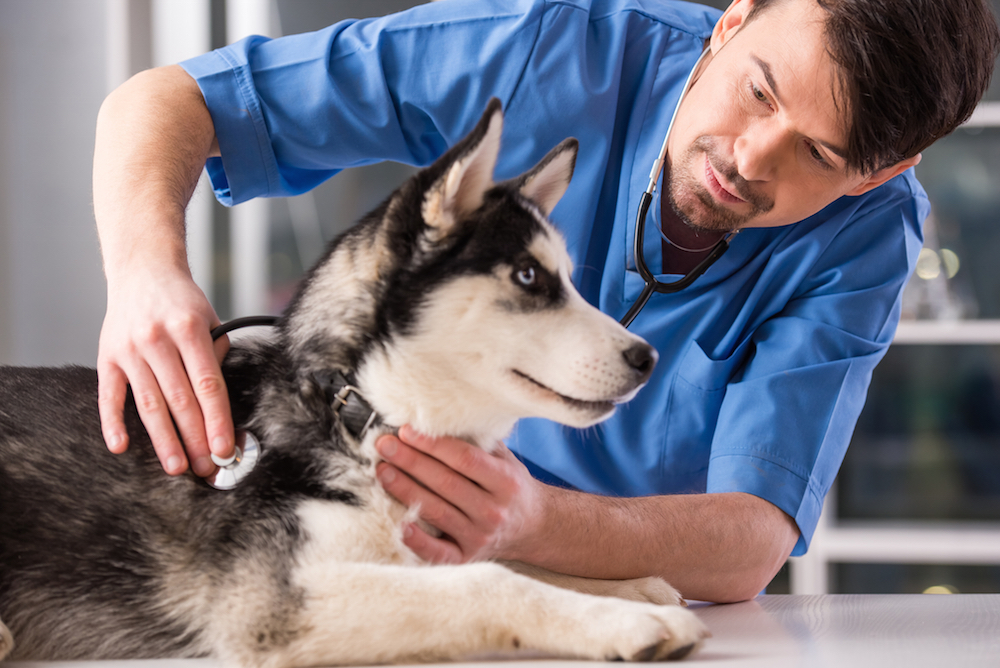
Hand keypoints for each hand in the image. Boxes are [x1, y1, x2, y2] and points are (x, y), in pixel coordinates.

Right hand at [97, 263, 233, 476]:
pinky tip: (121, 446)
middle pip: (179, 400)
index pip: (208, 384)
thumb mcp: (210, 318)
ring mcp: (129, 349)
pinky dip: (112, 423)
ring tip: (177, 466)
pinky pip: (109, 395)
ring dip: (163, 439)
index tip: (225, 448)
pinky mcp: (107, 356)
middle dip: (195, 438)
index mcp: (189, 329)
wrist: (143, 270)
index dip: (217, 420)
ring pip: (148, 403)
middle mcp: (157, 339)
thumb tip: (220, 403)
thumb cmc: (182, 301)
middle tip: (205, 468)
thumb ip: (216, 356)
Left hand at [375, 425, 546, 563]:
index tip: (407, 430)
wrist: (532, 528)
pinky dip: (418, 541)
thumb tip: (436, 419)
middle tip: (385, 445)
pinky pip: (438, 552)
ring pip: (437, 512)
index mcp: (505, 481)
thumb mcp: (504, 459)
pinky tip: (399, 524)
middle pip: (446, 483)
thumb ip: (477, 442)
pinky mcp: (466, 559)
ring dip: (405, 490)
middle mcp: (494, 511)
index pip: (465, 459)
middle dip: (411, 462)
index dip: (433, 444)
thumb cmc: (509, 486)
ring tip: (383, 471)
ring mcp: (480, 537)